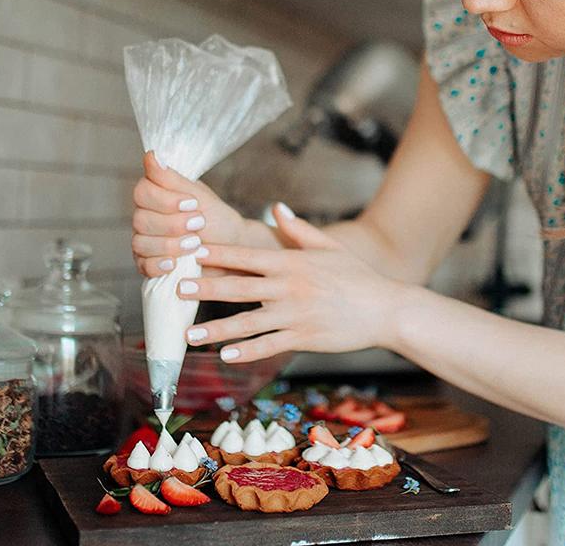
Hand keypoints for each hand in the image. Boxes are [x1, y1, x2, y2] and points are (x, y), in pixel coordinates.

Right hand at [131, 151, 245, 276]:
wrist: (232, 247)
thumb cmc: (216, 219)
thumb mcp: (198, 196)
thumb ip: (171, 178)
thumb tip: (152, 155)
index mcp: (155, 196)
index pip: (142, 192)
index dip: (166, 199)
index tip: (192, 203)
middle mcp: (145, 218)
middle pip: (140, 219)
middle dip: (173, 223)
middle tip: (199, 224)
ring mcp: (145, 242)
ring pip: (141, 243)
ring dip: (170, 244)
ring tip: (196, 244)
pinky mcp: (149, 265)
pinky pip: (144, 266)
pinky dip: (160, 264)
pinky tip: (176, 263)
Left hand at [176, 203, 406, 362]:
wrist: (386, 309)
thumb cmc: (358, 276)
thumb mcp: (330, 247)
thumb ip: (299, 229)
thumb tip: (275, 208)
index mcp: (293, 263)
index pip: (247, 256)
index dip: (218, 254)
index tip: (192, 252)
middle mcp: (290, 288)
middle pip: (240, 287)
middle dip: (207, 288)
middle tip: (178, 288)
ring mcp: (296, 315)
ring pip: (248, 323)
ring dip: (216, 330)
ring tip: (190, 335)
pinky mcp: (304, 338)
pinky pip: (269, 346)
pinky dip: (246, 352)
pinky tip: (225, 356)